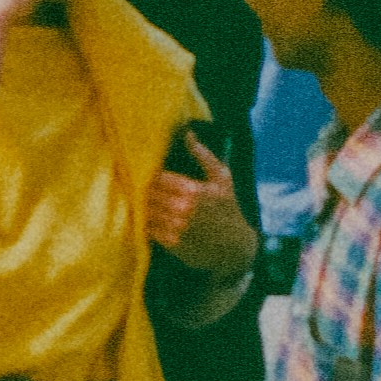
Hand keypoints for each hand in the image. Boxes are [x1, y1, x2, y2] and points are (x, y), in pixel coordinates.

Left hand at [144, 136, 254, 282]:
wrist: (234, 247)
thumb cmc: (228, 208)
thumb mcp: (222, 178)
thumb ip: (203, 155)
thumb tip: (187, 133)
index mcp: (193, 190)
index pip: (157, 177)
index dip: (154, 176)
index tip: (156, 177)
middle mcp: (183, 209)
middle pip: (150, 194)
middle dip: (149, 191)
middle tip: (151, 190)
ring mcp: (176, 228)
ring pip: (147, 211)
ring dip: (147, 206)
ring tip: (153, 204)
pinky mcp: (172, 244)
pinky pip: (149, 229)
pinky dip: (149, 223)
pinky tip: (156, 220)